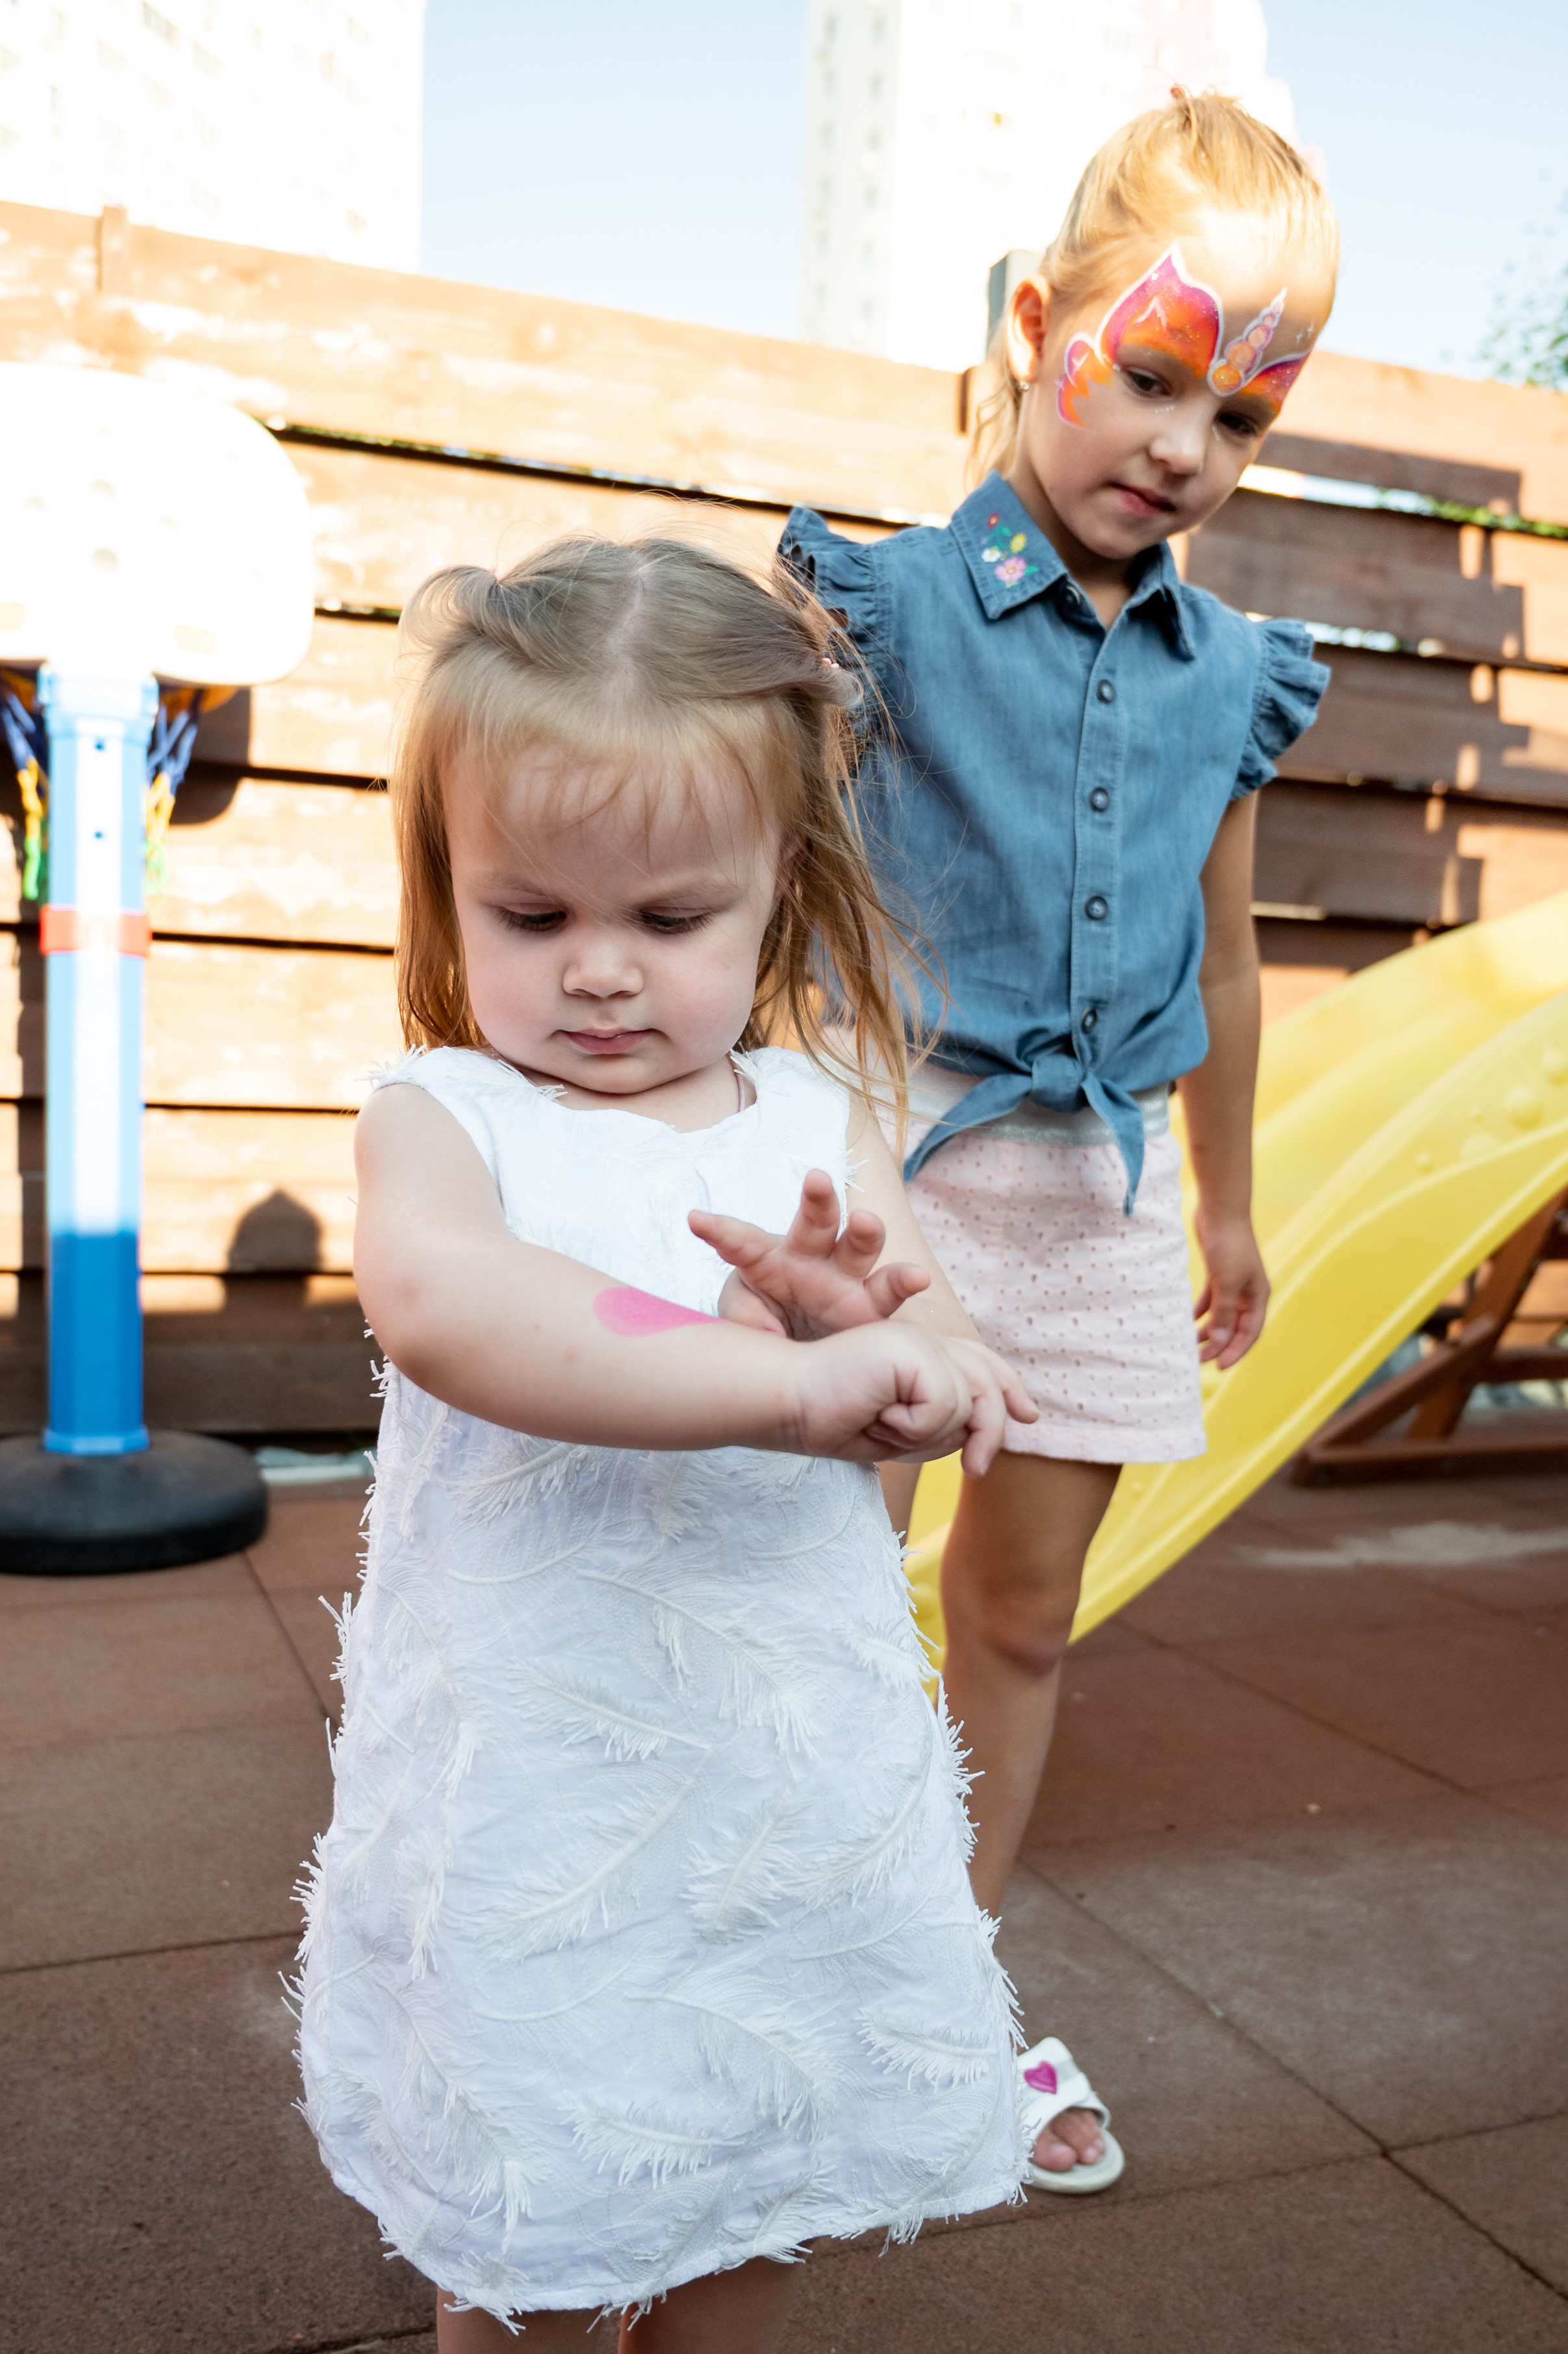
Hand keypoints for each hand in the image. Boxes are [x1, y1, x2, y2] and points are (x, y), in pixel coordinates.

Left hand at [691, 1169, 930, 1339]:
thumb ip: (745, 1319)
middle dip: (818, 1199)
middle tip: (816, 1179)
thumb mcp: (742, 1321)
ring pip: (859, 1246)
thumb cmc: (768, 1325)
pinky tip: (917, 1278)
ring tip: (864, 1221)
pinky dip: (905, 1281)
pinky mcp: (872, 1307)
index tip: (695, 1220)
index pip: (741, 1241)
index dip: (720, 1231)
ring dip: (864, 1231)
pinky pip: (890, 1289)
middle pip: (816, 1222)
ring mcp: (845, 1279)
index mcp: (768, 1258)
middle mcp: (811, 1259)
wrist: (806, 1365)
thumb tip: (769, 1335)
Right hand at [788, 1322, 1036, 1475]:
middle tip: (976, 1469)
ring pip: (967, 1404)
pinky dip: (914, 1427)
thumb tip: (981, 1432)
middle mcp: (924, 1338)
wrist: (787, 1403)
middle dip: (991, 1428)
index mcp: (919, 1351)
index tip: (1030, 1416)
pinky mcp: (911, 1349)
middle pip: (987, 1381)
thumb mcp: (899, 1430)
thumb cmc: (832, 1419)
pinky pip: (944, 1406)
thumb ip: (941, 1424)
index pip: (979, 1361)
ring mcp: (918, 1340)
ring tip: (883, 1427)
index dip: (1008, 1386)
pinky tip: (879, 1416)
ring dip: (927, 1435)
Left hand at [1193, 1209, 1269, 1368]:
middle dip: (1218, 1345)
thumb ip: (1222, 1313)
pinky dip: (1199, 1312)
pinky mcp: (1217, 1274)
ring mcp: (1232, 1283)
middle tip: (1198, 1361)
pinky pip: (1209, 1300)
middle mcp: (1247, 1293)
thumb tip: (1217, 1342)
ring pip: (1220, 1315)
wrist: (1220, 1209)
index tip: (1219, 1367)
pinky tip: (1186, 1321)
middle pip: (1233, 1327)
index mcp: (1258, 1296)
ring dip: (1207, 1331)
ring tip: (1189, 1345)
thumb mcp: (1226, 1282)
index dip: (1235, 1351)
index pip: (1249, 1332)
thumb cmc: (1229, 1244)